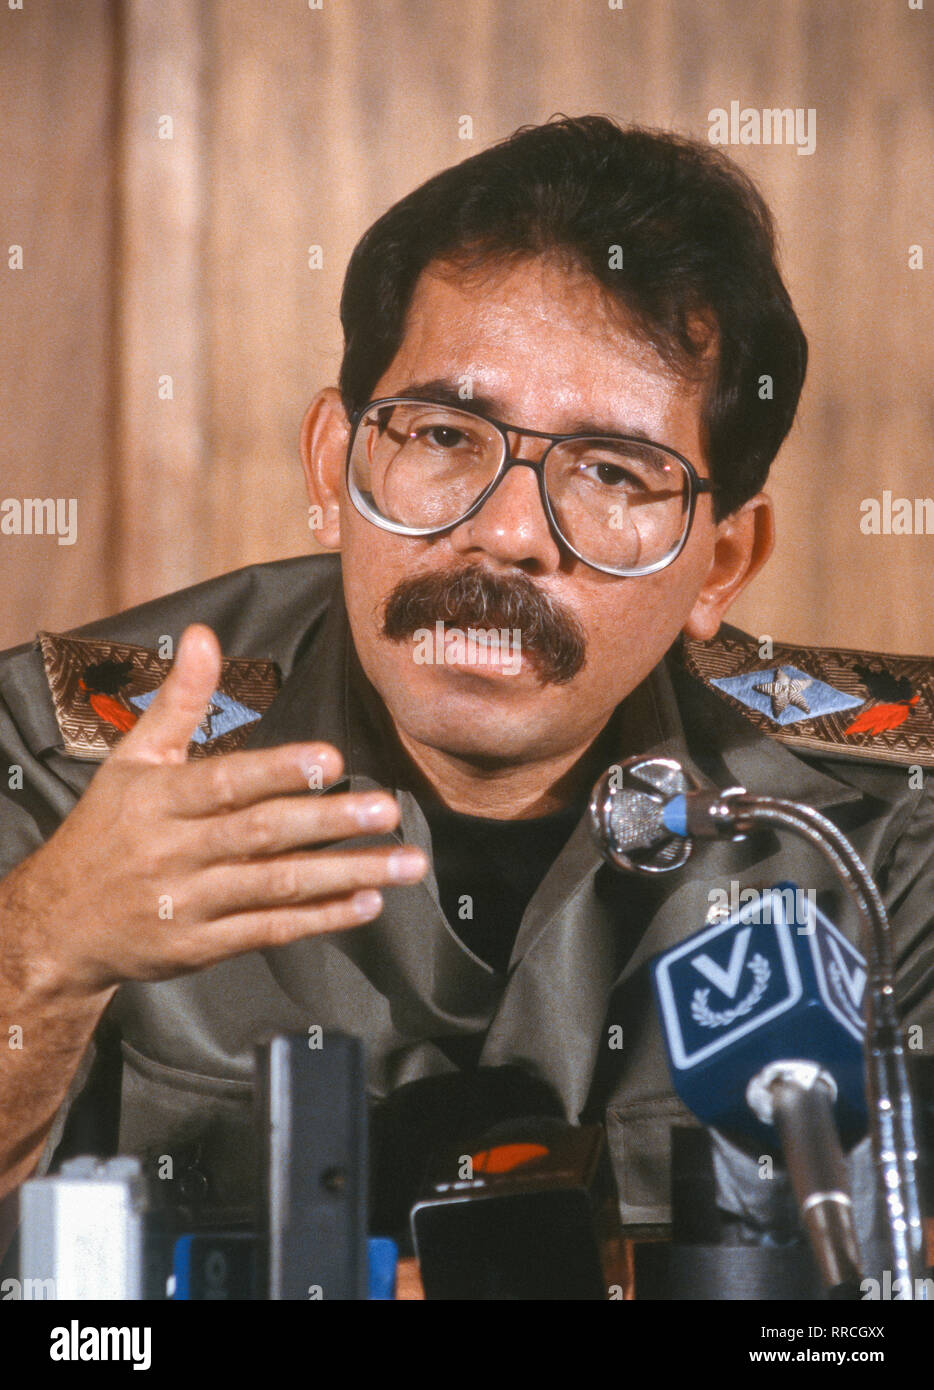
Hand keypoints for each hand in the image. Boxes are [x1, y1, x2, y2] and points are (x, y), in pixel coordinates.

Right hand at [1, 624, 426, 998]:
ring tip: (404, 863)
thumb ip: (178, 700)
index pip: (227, 781)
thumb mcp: (131, 759)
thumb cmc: (105, 830)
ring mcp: (188, 903)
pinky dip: (320, 919)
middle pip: (262, 834)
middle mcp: (173, 851)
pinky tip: (366, 903)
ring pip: (276, 886)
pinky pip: (268, 931)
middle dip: (330, 822)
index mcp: (158, 798)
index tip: (334, 759)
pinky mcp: (200, 948)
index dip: (281, 770)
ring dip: (345, 874)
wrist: (58, 925)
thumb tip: (204, 635)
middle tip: (388, 810)